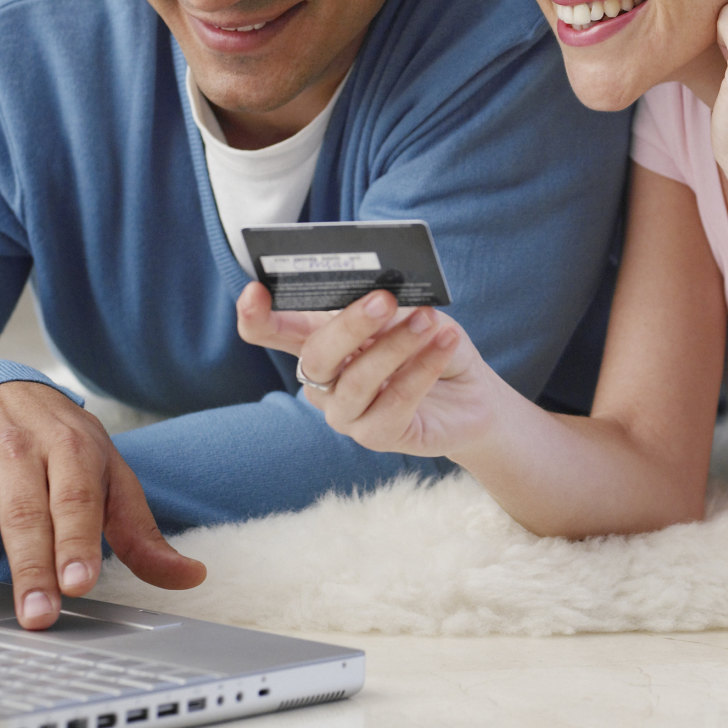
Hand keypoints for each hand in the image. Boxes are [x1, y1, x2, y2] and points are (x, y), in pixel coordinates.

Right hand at [0, 381, 205, 629]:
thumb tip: (190, 576)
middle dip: (30, 566)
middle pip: (22, 513)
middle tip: (36, 613)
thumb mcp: (112, 476)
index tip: (79, 583)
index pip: (77, 500)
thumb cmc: (63, 445)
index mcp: (71, 452)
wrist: (3, 390)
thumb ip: (142, 533)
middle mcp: (18, 454)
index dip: (78, 542)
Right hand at [236, 285, 496, 460]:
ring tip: (429, 320)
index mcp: (321, 342)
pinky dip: (421, 370)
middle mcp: (324, 381)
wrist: (473, 396)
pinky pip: (393, 403)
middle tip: (384, 299)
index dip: (256, 316)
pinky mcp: (377, 435)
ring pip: (357, 380)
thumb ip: (388, 308)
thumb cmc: (431, 345)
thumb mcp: (413, 314)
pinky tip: (444, 344)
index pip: (271, 331)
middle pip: (316, 355)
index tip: (254, 291)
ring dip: (395, 346)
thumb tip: (376, 296)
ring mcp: (346, 413)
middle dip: (349, 325)